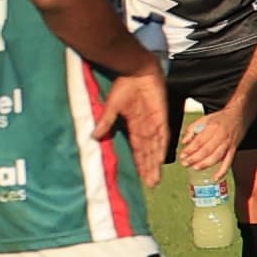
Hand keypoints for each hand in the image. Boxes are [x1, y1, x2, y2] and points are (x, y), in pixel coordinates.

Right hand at [102, 63, 170, 189]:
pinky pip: (162, 136)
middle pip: (148, 152)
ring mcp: (154, 123)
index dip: (140, 163)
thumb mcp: (111, 106)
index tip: (141, 177)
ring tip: (155, 179)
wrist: (136, 70)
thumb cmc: (124, 85)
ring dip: (155, 163)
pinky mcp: (161, 117)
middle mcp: (146, 128)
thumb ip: (105, 122)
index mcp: (134, 126)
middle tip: (151, 185)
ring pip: (155, 148)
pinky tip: (161, 161)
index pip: (138, 149)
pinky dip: (161, 149)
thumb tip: (93, 137)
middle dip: (149, 168)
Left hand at [176, 103, 246, 178]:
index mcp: (212, 127)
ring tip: (195, 168)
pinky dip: (222, 171)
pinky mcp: (234, 150)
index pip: (199, 141)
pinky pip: (228, 162)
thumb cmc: (220, 118)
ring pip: (216, 157)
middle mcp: (221, 136)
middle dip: (194, 158)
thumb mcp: (204, 119)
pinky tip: (215, 178)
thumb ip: (192, 130)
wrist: (239, 115)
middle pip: (207, 150)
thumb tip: (184, 142)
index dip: (190, 149)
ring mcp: (228, 144)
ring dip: (205, 164)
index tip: (182, 155)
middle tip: (185, 163)